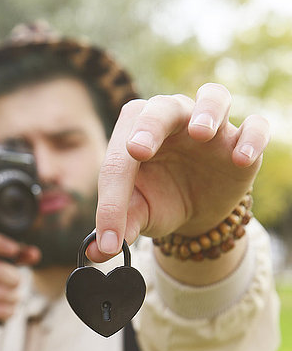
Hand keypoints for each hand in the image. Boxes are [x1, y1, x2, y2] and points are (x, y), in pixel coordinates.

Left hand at [89, 83, 268, 261]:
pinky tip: (241, 159)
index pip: (119, 159)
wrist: (197, 209)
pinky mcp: (240, 142)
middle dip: (149, 127)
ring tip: (201, 133)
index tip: (110, 238)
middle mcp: (171, 119)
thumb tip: (95, 252)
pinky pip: (254, 127)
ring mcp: (210, 127)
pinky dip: (251, 139)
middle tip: (138, 151)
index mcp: (135, 134)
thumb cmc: (161, 200)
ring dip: (207, 111)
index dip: (112, 200)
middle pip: (162, 107)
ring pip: (213, 97)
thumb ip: (120, 227)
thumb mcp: (140, 215)